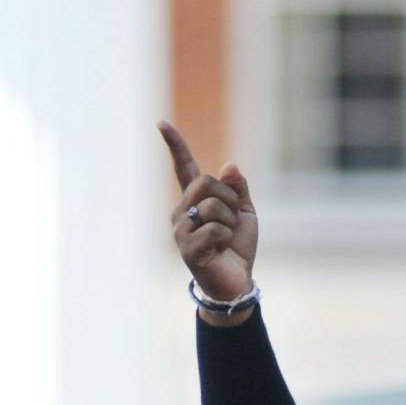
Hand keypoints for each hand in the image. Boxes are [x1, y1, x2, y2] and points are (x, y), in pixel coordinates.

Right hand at [158, 121, 257, 315]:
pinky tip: (219, 250)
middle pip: (206, 182)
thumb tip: (229, 166)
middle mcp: (181, 211)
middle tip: (231, 221)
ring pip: (211, 205)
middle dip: (229, 199)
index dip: (174, 144)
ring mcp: (181, 229)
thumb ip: (237, 189)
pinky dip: (226, 238)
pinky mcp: (186, 248)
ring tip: (225, 239)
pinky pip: (214, 228)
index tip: (161, 123)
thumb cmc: (236, 247)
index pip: (183, 167)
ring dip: (229, 221)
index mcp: (194, 200)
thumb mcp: (244, 212)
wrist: (236, 281)